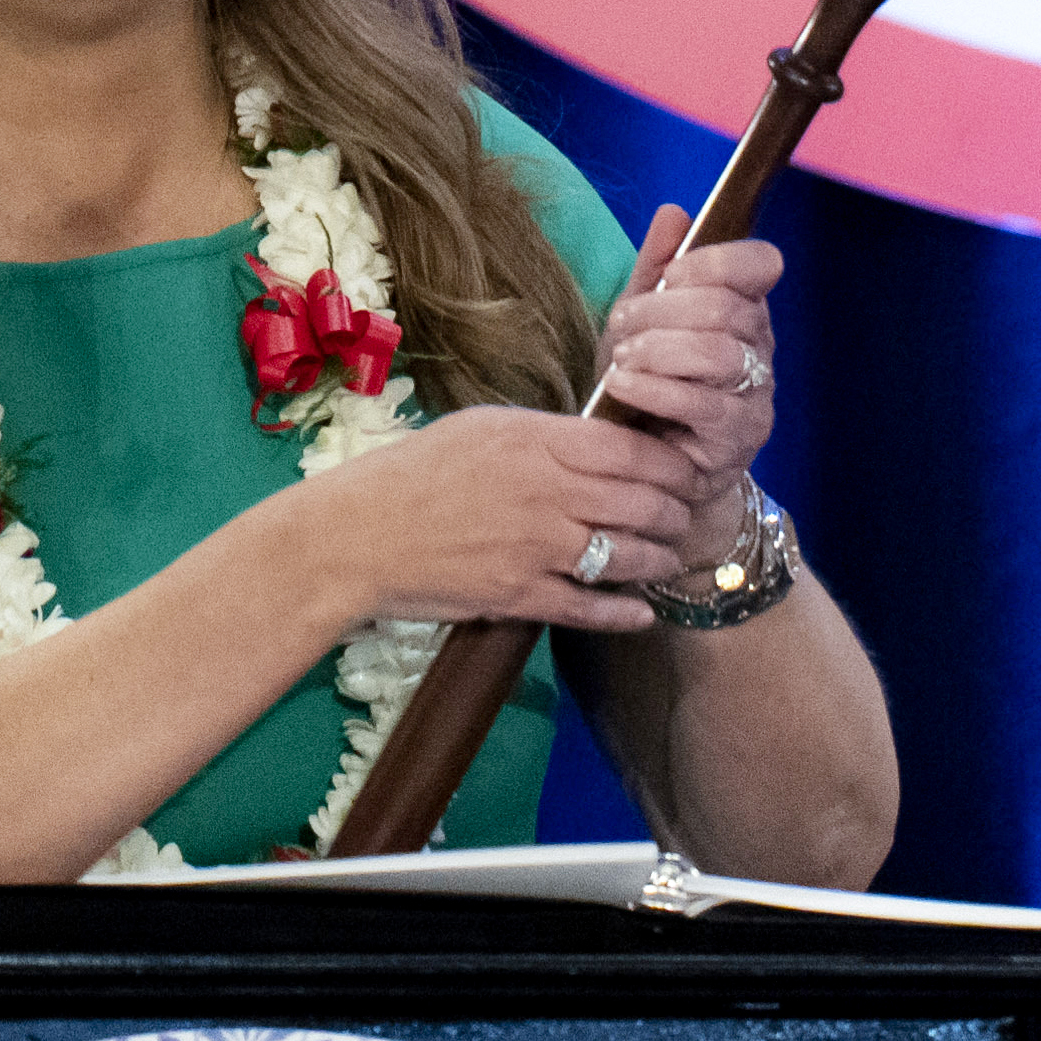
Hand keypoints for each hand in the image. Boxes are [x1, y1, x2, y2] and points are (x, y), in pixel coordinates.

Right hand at [300, 404, 767, 632]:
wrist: (356, 536)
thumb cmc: (411, 474)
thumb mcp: (479, 429)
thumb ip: (543, 435)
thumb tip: (596, 441)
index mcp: (535, 440)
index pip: (631, 450)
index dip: (671, 464)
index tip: (684, 470)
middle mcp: (546, 491)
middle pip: (643, 502)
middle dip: (676, 512)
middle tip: (684, 517)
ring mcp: (536, 547)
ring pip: (627, 555)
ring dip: (658, 559)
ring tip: (667, 558)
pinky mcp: (520, 595)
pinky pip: (590, 607)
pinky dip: (624, 612)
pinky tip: (641, 611)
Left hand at [593, 203, 781, 545]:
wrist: (640, 467)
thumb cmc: (642, 386)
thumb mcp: (638, 321)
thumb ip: (654, 269)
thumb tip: (674, 212)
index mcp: (742, 309)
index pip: (760, 265)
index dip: (715, 260)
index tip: (669, 275)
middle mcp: (758, 349)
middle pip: (728, 308)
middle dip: (665, 308)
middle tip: (623, 321)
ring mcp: (754, 397)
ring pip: (719, 355)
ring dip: (660, 348)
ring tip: (623, 358)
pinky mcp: (736, 441)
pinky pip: (703, 406)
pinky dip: (656, 389)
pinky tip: (623, 386)